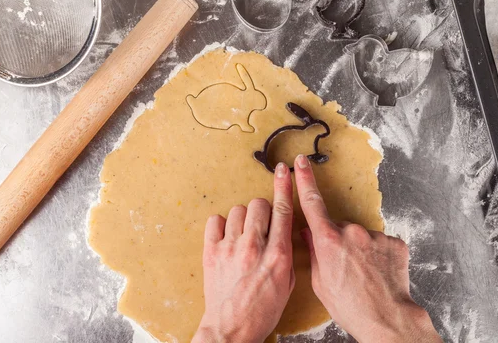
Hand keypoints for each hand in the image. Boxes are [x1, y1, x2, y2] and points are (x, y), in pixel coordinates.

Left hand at [192, 163, 294, 342]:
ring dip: (243, 219)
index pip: (283, 210)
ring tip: (243, 237)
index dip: (285, 186)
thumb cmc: (262, 310)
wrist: (231, 329)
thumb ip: (287, 252)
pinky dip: (222, 225)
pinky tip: (227, 238)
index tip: (285, 170)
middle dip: (263, 210)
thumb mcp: (287, 282)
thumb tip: (284, 230)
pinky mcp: (211, 252)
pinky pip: (215, 221)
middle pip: (259, 205)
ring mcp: (230, 248)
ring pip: (238, 211)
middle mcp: (254, 247)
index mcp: (278, 254)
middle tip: (261, 226)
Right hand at [294, 155, 441, 342]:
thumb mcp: (321, 282)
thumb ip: (313, 253)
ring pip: (361, 236)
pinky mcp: (394, 242)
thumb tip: (308, 233)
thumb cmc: (350, 306)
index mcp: (328, 240)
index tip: (301, 163)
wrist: (386, 318)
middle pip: (339, 228)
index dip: (305, 180)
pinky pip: (381, 243)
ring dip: (359, 249)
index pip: (312, 203)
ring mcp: (375, 236)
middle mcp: (351, 232)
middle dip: (338, 241)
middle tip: (344, 267)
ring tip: (363, 274)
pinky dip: (378, 254)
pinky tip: (378, 272)